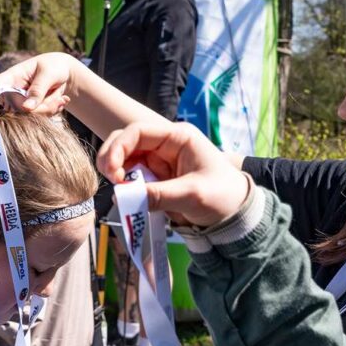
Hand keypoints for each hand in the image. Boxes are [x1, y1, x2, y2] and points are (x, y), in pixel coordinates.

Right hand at [0, 52, 81, 115]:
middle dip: (40, 109)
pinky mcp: (29, 113)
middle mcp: (12, 92)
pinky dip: (52, 113)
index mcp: (12, 77)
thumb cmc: (54, 67)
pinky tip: (59, 102)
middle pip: (16, 109)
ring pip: (28, 117)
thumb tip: (26, 108)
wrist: (64, 73)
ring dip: (49, 110)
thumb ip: (38, 90)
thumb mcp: (48, 74)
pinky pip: (37, 120)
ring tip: (61, 99)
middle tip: (61, 100)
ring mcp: (20, 104)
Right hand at [97, 123, 250, 226]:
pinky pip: (132, 177)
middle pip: (126, 142)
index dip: (119, 147)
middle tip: (110, 180)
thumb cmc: (222, 197)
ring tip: (120, 192)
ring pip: (126, 159)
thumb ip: (158, 195)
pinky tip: (126, 197)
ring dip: (117, 173)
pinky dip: (124, 186)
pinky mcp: (156, 178)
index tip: (112, 170)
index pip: (138, 131)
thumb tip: (123, 197)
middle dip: (112, 158)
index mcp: (178, 137)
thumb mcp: (192, 195)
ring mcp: (159, 161)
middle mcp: (165, 145)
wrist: (235, 214)